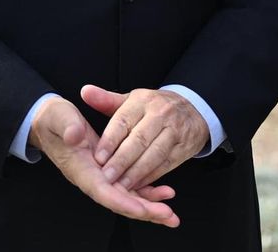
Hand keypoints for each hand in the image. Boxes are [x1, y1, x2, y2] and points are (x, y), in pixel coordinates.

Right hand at [29, 96, 178, 225]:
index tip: (142, 209)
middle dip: (144, 210)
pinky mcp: (109, 171)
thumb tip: (75, 135)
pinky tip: (165, 193)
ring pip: (127, 197)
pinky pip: (130, 187)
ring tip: (171, 214)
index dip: (123, 201)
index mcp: (80, 169)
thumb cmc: (55, 120)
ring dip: (149, 206)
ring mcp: (101, 177)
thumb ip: (67, 127)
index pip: (103, 191)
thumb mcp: (59, 118)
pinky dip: (148, 192)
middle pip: (120, 201)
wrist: (50, 122)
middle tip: (168, 216)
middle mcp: (92, 178)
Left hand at [82, 86, 208, 191]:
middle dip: (122, 161)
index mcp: (143, 101)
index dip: (110, 140)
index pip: (123, 121)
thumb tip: (85, 91)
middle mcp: (161, 113)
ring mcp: (175, 130)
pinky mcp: (185, 147)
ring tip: (120, 186)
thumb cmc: (154, 107)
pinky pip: (166, 164)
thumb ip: (106, 100)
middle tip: (106, 177)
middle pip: (139, 140)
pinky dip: (151, 177)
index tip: (97, 158)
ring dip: (136, 173)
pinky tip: (137, 186)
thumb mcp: (132, 99)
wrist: (193, 109)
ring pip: (154, 154)